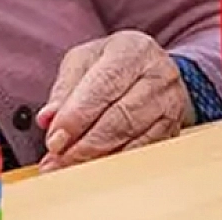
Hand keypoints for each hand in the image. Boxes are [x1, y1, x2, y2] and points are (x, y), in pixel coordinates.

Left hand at [34, 31, 191, 171]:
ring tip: (69, 168)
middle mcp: (157, 74)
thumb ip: (65, 89)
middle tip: (57, 162)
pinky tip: (95, 170)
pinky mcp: (174, 128)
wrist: (152, 68)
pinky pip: (144, 152)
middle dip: (85, 144)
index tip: (55, 140)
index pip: (104, 85)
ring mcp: (170, 103)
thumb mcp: (83, 62)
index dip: (78, 116)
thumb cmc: (113, 63)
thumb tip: (48, 118)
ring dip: (98, 158)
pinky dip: (116, 164)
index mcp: (132, 50)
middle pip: (121, 116)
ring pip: (135, 138)